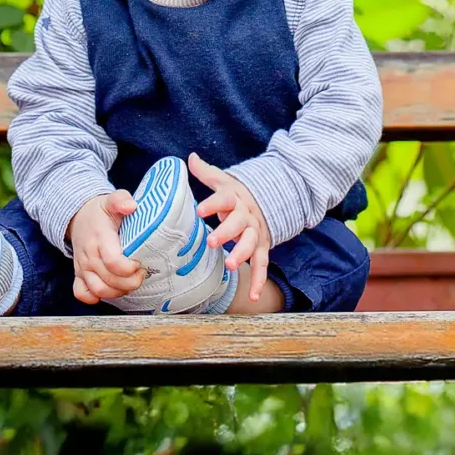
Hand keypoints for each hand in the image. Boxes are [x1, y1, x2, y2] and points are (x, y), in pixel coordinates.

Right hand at [67, 190, 143, 304]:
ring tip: (130, 283)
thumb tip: (131, 206)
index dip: (129, 268)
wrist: (78, 216)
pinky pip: (82, 294)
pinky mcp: (78, 275)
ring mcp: (82, 267)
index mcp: (99, 237)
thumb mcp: (111, 200)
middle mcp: (89, 255)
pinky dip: (96, 298)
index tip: (140, 263)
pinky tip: (110, 290)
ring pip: (98, 290)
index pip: (113, 261)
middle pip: (109, 280)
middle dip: (130, 282)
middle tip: (142, 274)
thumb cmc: (100, 211)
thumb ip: (121, 200)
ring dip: (117, 292)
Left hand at [189, 152, 271, 300]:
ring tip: (231, 264)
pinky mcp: (262, 248)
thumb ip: (206, 173)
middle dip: (226, 232)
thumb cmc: (235, 195)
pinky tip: (254, 296)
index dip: (213, 204)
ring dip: (242, 254)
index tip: (200, 209)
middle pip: (239, 223)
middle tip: (211, 241)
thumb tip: (190, 157)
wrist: (264, 203)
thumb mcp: (223, 181)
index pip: (224, 199)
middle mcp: (247, 216)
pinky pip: (262, 265)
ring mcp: (256, 233)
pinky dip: (259, 280)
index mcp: (235, 199)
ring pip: (252, 243)